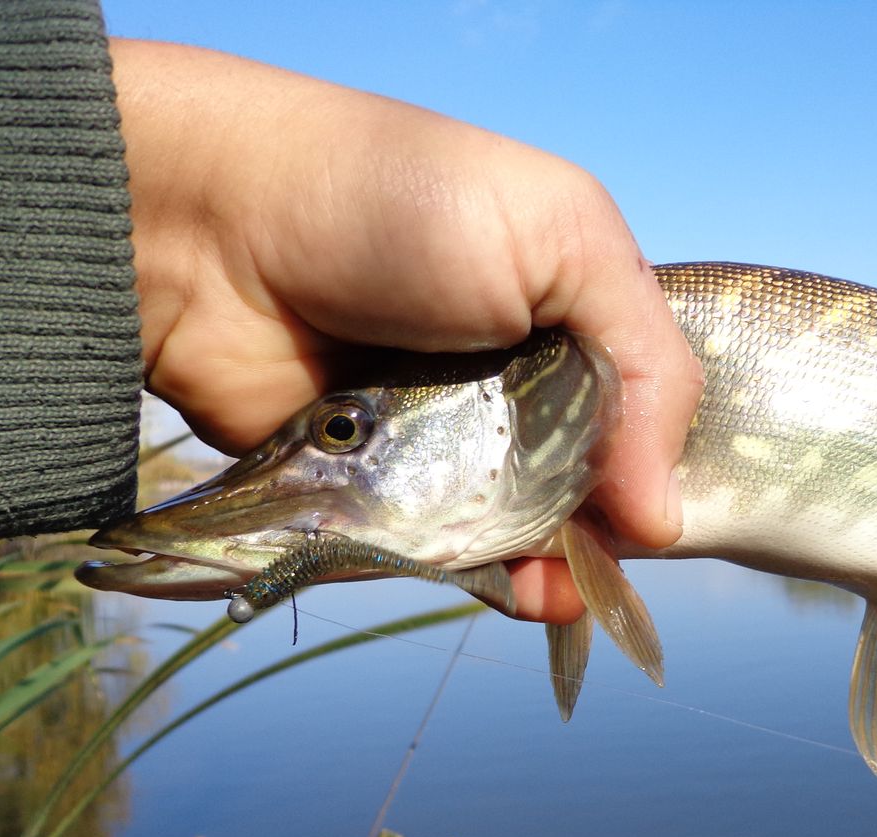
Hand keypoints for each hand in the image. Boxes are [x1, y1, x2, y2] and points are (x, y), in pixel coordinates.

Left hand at [110, 40, 702, 622]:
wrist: (213, 231)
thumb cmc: (396, 203)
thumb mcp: (562, 235)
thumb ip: (644, 363)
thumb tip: (663, 518)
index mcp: (565, 312)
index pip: (641, 408)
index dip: (659, 460)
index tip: (657, 505)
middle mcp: (513, 382)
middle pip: (590, 480)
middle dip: (607, 525)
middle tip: (609, 549)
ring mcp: (446, 445)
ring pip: (525, 531)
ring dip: (555, 565)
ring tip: (561, 583)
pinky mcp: (380, 498)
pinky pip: (449, 557)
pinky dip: (488, 581)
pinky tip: (523, 592)